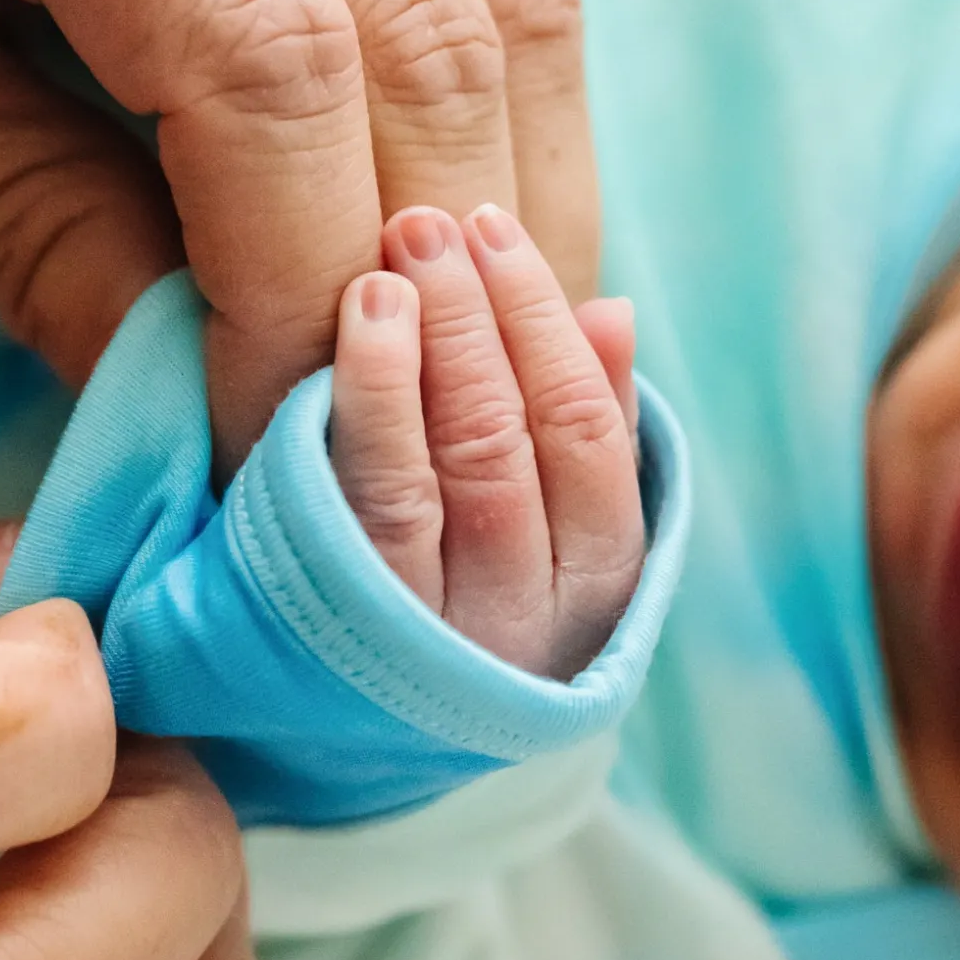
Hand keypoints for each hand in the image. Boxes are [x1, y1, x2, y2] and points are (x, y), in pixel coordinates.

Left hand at [0, 0, 592, 466]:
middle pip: (434, 47)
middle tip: (360, 461)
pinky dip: (501, 122)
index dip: (291, 301)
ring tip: (441, 377)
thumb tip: (195, 410)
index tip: (254, 458)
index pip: (274, 72)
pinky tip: (458, 242)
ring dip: (499, 221)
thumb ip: (26, 222)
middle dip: (414, 296)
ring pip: (514, 5)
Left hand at [330, 206, 642, 678]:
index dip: (549, 327)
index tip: (500, 233)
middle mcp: (528, 621)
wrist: (349, 738)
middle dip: (482, 319)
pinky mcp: (357, 632)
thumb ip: (580, 430)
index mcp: (595, 587)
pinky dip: (377, 402)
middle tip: (436, 220)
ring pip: (452, 472)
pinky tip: (367, 322)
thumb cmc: (466, 603)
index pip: (592, 439)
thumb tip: (611, 310)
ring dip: (436, 348)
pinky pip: (374, 506)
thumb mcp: (549, 536)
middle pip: (519, 444)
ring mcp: (441, 635)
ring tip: (399, 253)